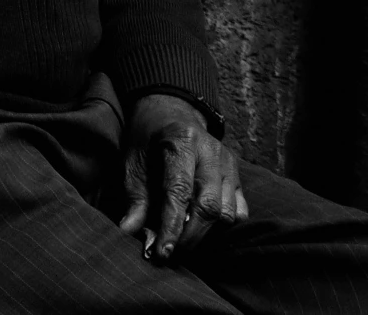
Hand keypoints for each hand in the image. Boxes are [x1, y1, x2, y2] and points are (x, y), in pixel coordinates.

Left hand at [117, 94, 244, 261]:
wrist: (171, 112)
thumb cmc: (148, 139)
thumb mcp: (134, 161)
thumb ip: (134, 197)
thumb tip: (128, 232)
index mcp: (182, 141)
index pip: (180, 192)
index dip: (172, 226)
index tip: (162, 253)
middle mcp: (211, 151)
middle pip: (209, 206)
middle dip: (190, 238)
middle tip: (170, 254)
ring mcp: (228, 161)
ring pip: (228, 211)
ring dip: (205, 234)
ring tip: (183, 241)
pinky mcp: (237, 173)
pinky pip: (239, 209)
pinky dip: (223, 226)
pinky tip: (203, 228)